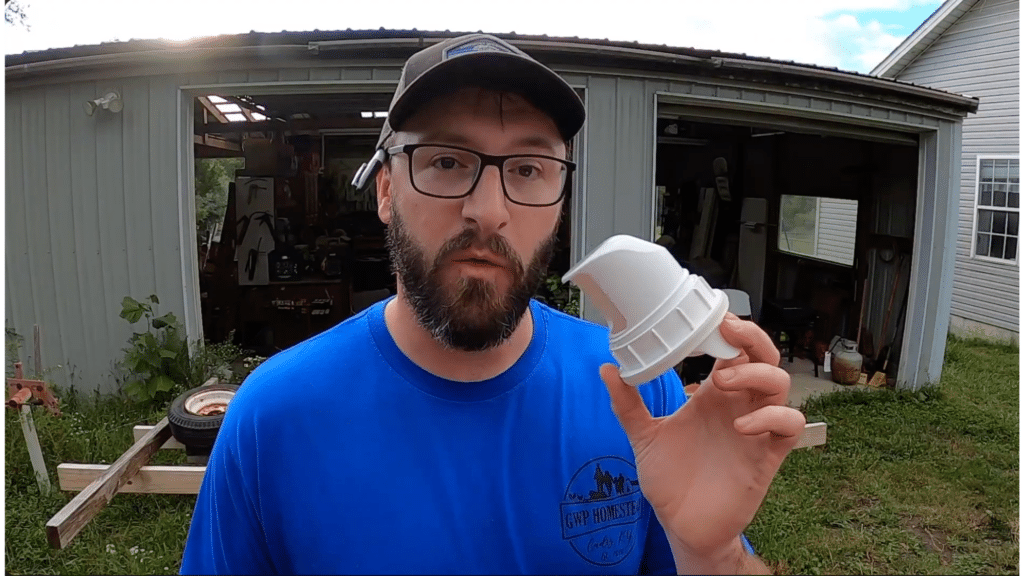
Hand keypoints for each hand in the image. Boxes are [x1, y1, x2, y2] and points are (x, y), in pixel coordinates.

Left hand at [600, 313, 804, 570]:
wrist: (681, 524)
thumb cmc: (670, 479)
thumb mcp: (643, 436)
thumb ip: (628, 404)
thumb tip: (607, 369)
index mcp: (710, 395)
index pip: (733, 350)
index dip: (729, 329)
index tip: (710, 315)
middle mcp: (737, 405)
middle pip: (764, 357)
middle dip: (751, 339)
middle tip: (726, 332)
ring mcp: (755, 428)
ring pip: (780, 384)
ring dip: (756, 374)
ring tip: (721, 382)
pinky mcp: (767, 456)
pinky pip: (790, 425)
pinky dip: (772, 417)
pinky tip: (741, 425)